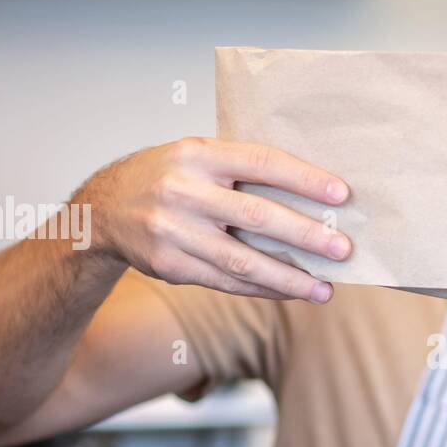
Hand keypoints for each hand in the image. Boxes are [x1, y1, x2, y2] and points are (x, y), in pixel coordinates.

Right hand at [75, 137, 352, 301]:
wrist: (104, 209)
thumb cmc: (167, 177)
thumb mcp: (196, 155)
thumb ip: (239, 168)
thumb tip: (311, 190)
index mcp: (198, 154)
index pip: (262, 163)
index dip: (305, 179)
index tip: (343, 195)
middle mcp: (184, 191)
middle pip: (258, 216)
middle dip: (306, 236)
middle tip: (343, 250)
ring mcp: (174, 231)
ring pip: (243, 261)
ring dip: (289, 278)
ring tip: (325, 289)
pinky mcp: (170, 265)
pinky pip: (226, 282)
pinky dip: (262, 289)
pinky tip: (291, 292)